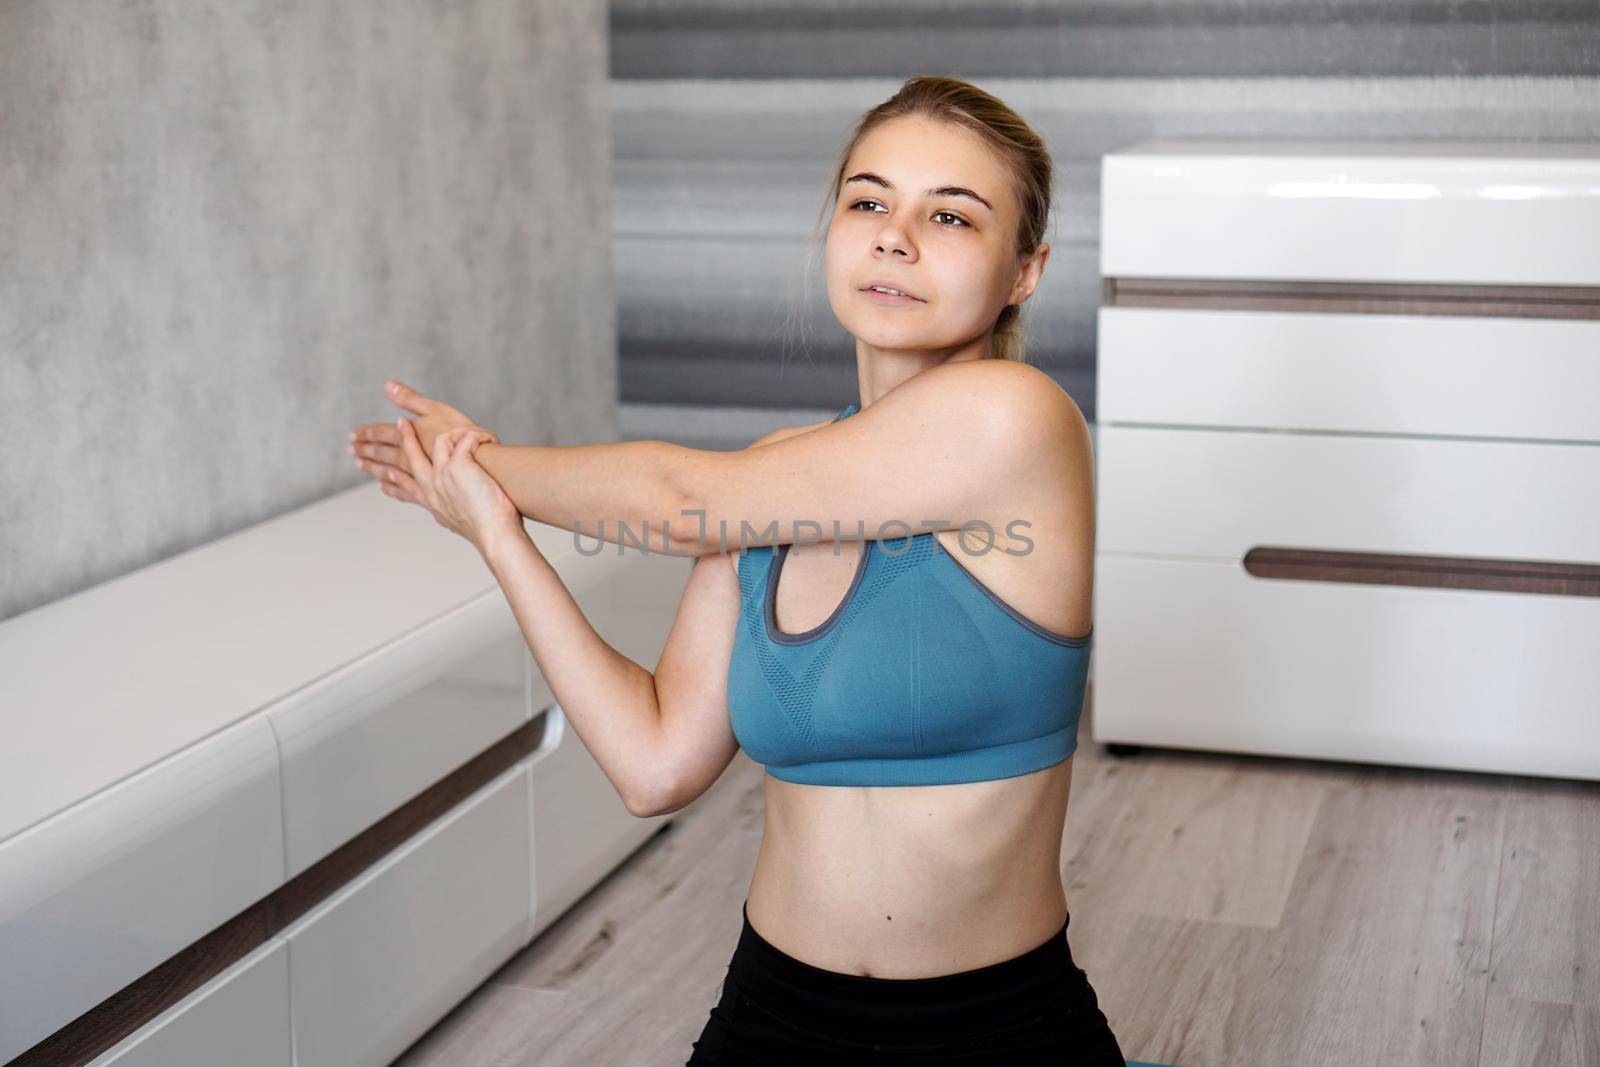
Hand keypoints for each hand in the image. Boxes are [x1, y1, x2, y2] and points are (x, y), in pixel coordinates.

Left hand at [348, 379, 500, 501]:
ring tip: (363, 466)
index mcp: (410, 436)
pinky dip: (392, 487)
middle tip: (352, 451)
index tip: (353, 434)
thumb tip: (387, 385)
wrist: (489, 468)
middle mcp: (409, 458)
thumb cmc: (466, 436)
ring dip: (374, 468)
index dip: (366, 433)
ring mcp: (418, 476)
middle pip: (381, 453)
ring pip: (389, 472)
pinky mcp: (430, 491)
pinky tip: (387, 487)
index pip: (381, 433)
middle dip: (365, 450)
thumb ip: (411, 399)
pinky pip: (404, 490)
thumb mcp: (437, 410)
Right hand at [394, 422, 524, 551]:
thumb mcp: (459, 525)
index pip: (407, 488)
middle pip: (411, 458)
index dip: (395, 479)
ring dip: (456, 431)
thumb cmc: (487, 532)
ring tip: (466, 427)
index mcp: (433, 504)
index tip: (383, 474)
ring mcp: (444, 474)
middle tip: (401, 423)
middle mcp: (434, 488)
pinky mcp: (459, 465)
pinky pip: (466, 439)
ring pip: (439, 441)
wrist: (494, 535)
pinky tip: (489, 439)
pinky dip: (480, 437)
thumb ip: (451, 514)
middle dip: (405, 438)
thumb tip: (450, 516)